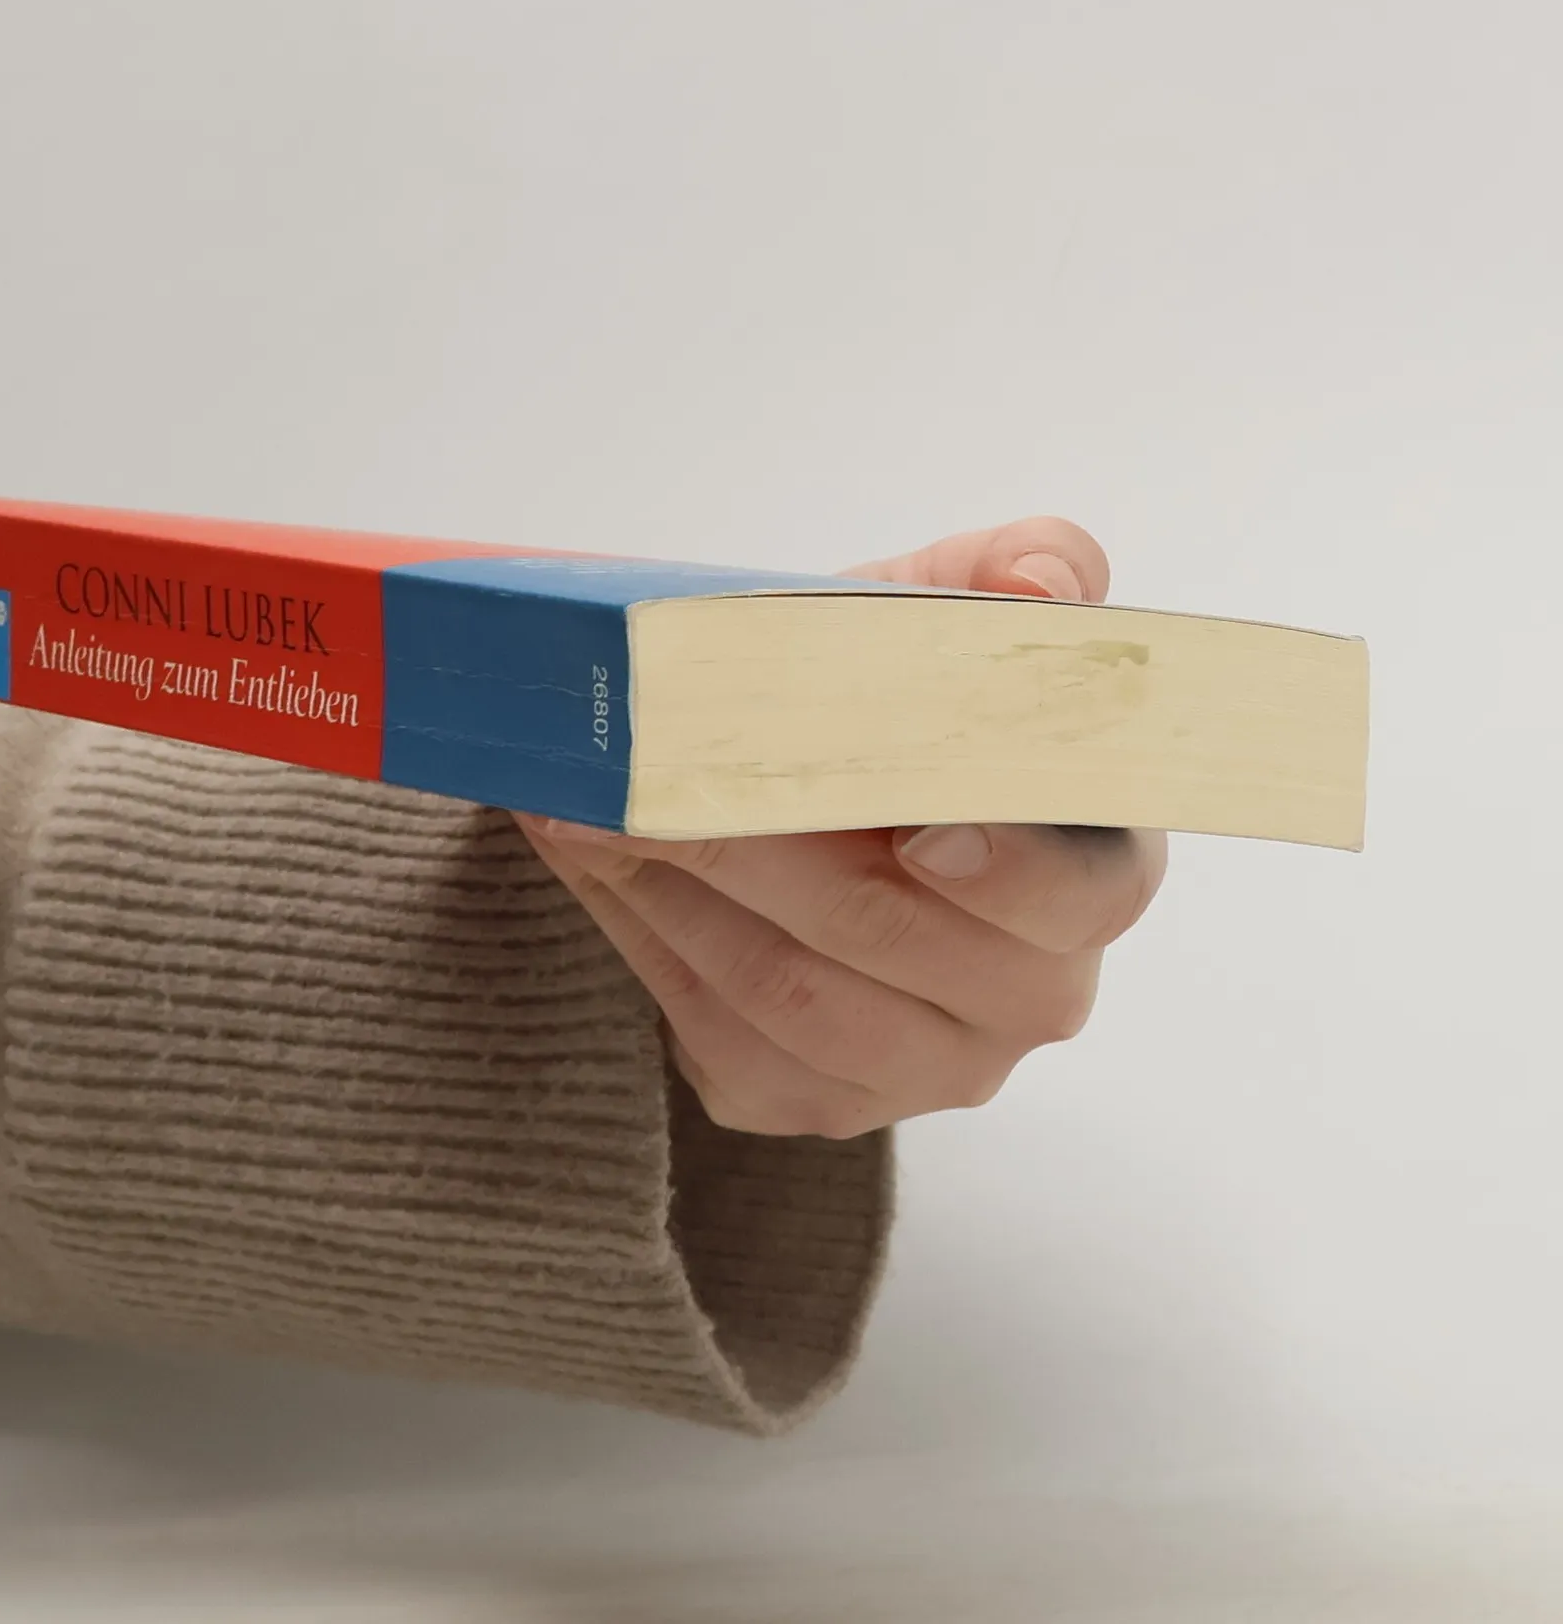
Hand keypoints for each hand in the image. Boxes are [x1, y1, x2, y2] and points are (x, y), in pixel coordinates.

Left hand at [514, 518, 1167, 1137]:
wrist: (799, 812)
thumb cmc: (886, 715)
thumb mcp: (941, 619)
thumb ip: (1014, 572)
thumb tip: (1042, 577)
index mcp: (1090, 873)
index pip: (1081, 890)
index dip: (1007, 867)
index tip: (915, 829)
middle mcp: (1028, 995)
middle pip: (890, 934)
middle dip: (752, 840)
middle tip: (644, 770)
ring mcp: (923, 1067)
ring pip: (786, 992)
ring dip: (671, 885)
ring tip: (583, 803)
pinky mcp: (812, 1101)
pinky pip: (718, 1034)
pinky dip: (641, 936)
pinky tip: (594, 858)